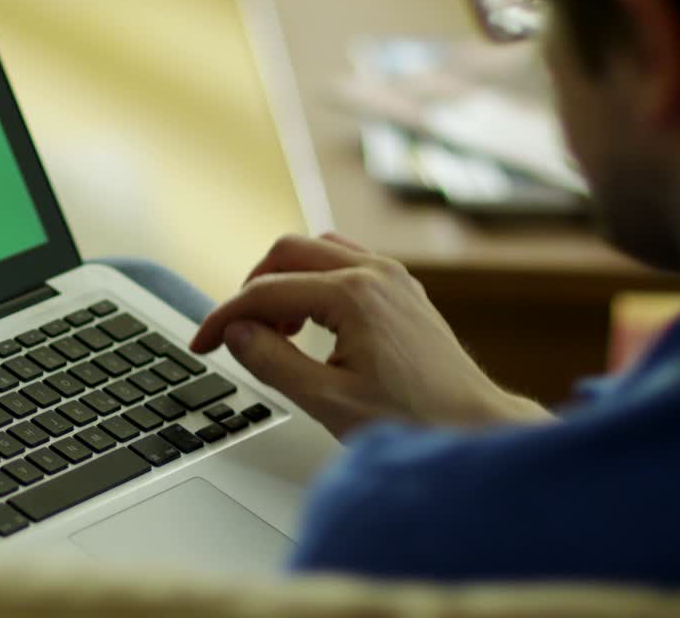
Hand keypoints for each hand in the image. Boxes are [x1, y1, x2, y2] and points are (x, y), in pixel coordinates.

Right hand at [190, 234, 550, 438]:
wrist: (477, 429)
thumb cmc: (415, 421)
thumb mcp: (328, 401)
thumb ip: (273, 362)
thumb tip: (236, 333)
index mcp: (354, 295)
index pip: (267, 292)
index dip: (224, 317)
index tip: (202, 344)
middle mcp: (375, 273)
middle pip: (287, 252)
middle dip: (250, 289)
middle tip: (234, 332)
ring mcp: (392, 277)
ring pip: (315, 250)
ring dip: (282, 281)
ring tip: (273, 331)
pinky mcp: (402, 289)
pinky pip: (343, 261)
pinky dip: (312, 282)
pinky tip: (309, 324)